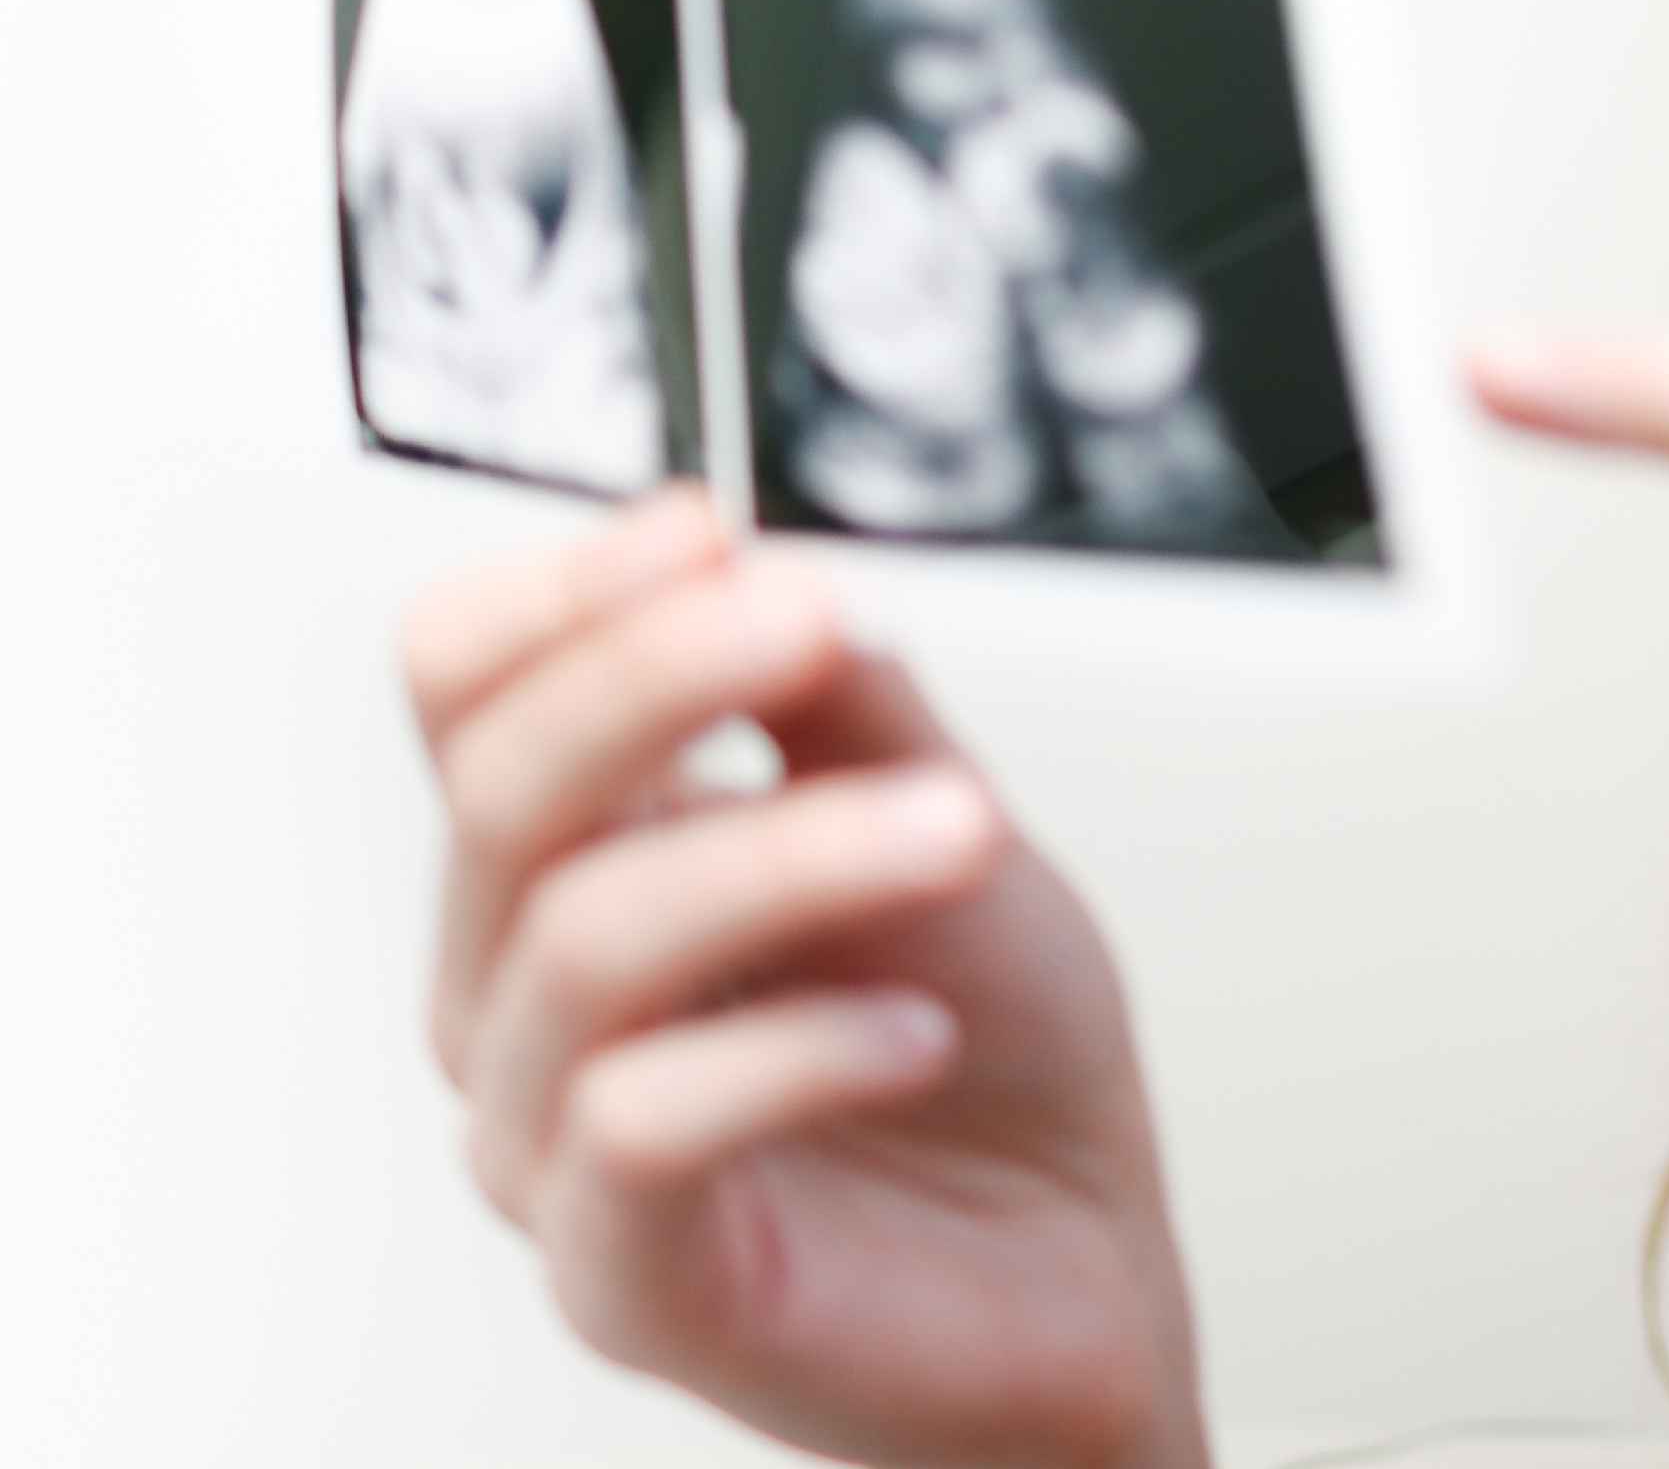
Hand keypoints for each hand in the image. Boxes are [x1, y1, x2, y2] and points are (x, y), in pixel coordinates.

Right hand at [407, 486, 1203, 1468]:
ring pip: (588, 943)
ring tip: (965, 829)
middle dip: (660, 676)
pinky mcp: (622, 1276)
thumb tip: (774, 575)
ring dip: (793, 854)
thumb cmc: (988, 1044)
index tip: (705, 526)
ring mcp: (549, 1142)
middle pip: (500, 792)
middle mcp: (523, 993)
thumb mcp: (939, 819)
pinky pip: (639, 1127)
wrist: (1074, 1261)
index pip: (461, 688)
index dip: (561, 594)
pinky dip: (797, 1049)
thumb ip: (849, 705)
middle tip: (818, 617)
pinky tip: (919, 1029)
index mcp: (576, 857)